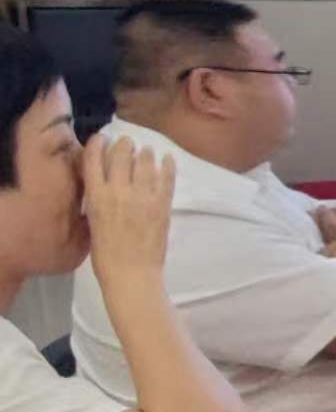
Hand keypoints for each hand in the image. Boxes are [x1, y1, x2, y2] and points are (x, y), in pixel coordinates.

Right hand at [81, 136, 176, 280]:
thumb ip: (98, 200)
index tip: (102, 138)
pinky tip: (168, 158)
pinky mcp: (163, 204)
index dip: (97, 144)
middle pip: (122, 154)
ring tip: (147, 151)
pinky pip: (167, 177)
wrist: (131, 273)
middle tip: (128, 143)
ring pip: (145, 161)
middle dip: (124, 145)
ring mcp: (143, 196)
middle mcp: (119, 191)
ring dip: (145, 153)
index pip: (94, 160)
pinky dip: (168, 165)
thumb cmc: (105, 254)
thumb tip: (103, 184)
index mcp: (96, 197)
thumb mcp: (93, 222)